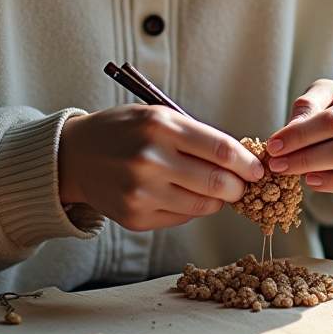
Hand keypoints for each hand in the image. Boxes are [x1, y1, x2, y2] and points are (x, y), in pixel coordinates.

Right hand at [58, 106, 264, 231]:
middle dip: (238, 186)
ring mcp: (142, 192)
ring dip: (218, 200)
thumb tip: (239, 160)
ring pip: (203, 205)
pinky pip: (182, 217)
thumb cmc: (123, 131)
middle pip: (217, 182)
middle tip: (242, 184)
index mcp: (160, 126)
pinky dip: (192, 208)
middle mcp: (151, 160)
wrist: (75, 155)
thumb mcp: (156, 116)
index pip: (220, 149)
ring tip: (215, 190)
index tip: (257, 169)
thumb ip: (195, 136)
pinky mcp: (136, 217)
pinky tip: (183, 195)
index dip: (246, 163)